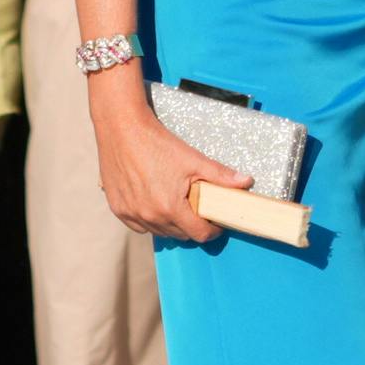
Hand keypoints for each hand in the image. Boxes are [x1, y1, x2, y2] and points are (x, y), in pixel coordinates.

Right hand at [93, 89, 248, 243]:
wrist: (122, 130)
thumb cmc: (158, 144)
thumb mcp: (194, 160)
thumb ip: (221, 175)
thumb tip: (247, 181)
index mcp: (170, 208)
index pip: (199, 234)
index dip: (212, 230)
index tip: (216, 222)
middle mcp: (149, 216)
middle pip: (180, 235)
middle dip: (193, 225)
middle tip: (198, 209)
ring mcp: (131, 214)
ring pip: (159, 232)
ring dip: (171, 224)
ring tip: (178, 205)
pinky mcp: (117, 208)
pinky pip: (139, 225)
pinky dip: (150, 220)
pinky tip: (156, 205)